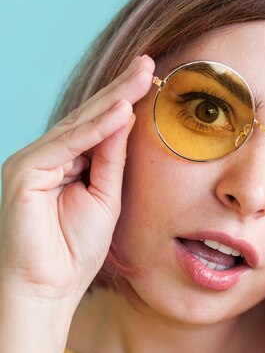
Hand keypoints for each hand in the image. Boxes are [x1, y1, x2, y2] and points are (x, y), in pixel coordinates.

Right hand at [0, 54, 154, 308]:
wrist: (48, 288)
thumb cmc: (75, 251)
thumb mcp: (105, 199)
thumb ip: (111, 160)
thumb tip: (126, 119)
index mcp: (64, 163)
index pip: (97, 126)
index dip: (124, 102)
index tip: (151, 79)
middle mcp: (46, 156)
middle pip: (89, 117)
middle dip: (121, 90)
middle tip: (149, 64)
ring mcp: (32, 161)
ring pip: (78, 125)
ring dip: (112, 100)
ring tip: (142, 76)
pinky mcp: (24, 171)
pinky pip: (67, 145)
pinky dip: (95, 128)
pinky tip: (120, 110)